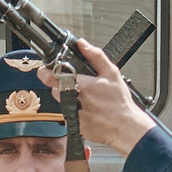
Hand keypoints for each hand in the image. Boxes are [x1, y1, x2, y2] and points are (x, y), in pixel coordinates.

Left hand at [37, 42, 155, 157]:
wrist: (125, 127)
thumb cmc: (119, 102)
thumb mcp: (112, 73)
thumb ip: (95, 56)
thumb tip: (82, 44)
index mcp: (79, 84)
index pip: (48, 76)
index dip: (46, 71)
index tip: (48, 70)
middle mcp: (71, 100)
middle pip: (55, 89)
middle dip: (63, 85)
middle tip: (79, 86)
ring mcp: (71, 114)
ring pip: (62, 102)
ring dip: (70, 99)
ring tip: (88, 99)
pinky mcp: (74, 126)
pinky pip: (69, 115)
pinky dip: (76, 112)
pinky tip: (90, 110)